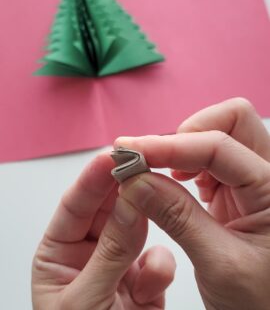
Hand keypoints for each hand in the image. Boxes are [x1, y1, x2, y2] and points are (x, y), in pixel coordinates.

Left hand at [32, 154, 175, 309]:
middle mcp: (89, 254)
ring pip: (137, 227)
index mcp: (58, 255)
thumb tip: (131, 203)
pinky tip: (150, 287)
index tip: (112, 156)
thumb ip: (111, 251)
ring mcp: (118, 265)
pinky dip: (160, 267)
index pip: (75, 206)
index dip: (93, 178)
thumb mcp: (86, 300)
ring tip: (158, 202)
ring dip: (146, 220)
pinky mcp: (145, 279)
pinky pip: (158, 258)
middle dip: (124, 188)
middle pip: (108, 209)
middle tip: (140, 164)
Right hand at [115, 98, 269, 309]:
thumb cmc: (262, 302)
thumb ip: (177, 217)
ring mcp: (250, 181)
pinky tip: (173, 184)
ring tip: (157, 173)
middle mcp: (266, 176)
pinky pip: (209, 160)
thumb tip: (135, 181)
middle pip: (230, 122)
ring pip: (216, 137)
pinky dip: (184, 164)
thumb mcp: (219, 264)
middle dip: (186, 133)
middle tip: (151, 157)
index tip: (132, 151)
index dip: (172, 145)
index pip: (220, 146)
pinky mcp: (235, 191)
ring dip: (182, 149)